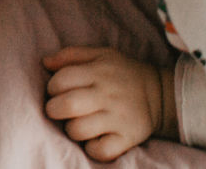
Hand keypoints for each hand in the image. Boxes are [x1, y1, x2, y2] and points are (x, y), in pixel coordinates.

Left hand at [42, 46, 175, 161]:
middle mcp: (108, 95)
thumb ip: (71, 55)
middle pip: (68, 106)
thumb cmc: (120, 73)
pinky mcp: (128, 138)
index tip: (57, 91)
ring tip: (77, 124)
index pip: (62, 80)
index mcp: (99, 72)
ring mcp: (119, 118)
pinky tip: (93, 139)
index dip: (52, 87)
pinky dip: (92, 148)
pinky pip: (101, 150)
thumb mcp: (100, 55)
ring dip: (72, 129)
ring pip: (80, 130)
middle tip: (58, 110)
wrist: (160, 94)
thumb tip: (45, 62)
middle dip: (54, 109)